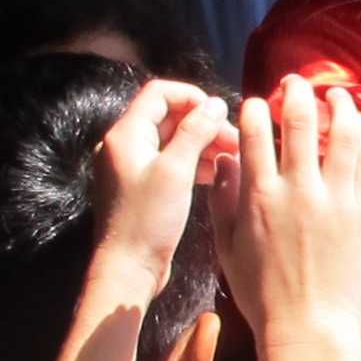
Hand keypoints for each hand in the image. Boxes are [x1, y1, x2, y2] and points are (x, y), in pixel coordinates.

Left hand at [91, 79, 234, 295]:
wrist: (127, 267)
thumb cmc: (148, 219)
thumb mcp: (176, 171)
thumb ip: (195, 132)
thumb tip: (216, 104)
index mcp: (126, 134)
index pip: (160, 93)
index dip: (193, 97)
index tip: (222, 114)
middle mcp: (124, 145)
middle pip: (168, 116)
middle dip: (204, 123)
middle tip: (236, 141)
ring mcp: (132, 167)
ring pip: (172, 140)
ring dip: (202, 143)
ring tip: (232, 157)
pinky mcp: (141, 186)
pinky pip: (170, 162)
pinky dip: (193, 162)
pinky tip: (215, 174)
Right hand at [208, 74, 360, 349]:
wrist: (310, 326)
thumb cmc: (263, 292)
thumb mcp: (227, 247)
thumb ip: (222, 199)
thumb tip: (224, 159)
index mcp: (259, 196)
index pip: (256, 133)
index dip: (256, 108)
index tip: (258, 103)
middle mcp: (299, 190)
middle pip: (301, 123)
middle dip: (297, 93)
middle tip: (296, 84)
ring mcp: (337, 200)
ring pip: (343, 135)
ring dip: (339, 107)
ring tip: (336, 95)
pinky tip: (360, 128)